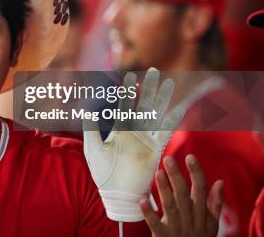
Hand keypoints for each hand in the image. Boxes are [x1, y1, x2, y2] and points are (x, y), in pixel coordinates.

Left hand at [83, 68, 184, 221]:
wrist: (117, 195)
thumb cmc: (103, 173)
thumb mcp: (93, 147)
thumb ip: (91, 127)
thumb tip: (86, 107)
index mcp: (119, 129)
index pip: (124, 105)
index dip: (127, 91)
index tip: (129, 76)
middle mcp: (134, 131)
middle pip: (143, 104)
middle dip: (149, 88)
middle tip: (153, 71)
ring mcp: (146, 139)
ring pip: (156, 114)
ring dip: (163, 99)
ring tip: (169, 83)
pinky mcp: (155, 150)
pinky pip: (165, 132)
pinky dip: (173, 120)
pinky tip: (179, 108)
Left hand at [141, 155, 223, 236]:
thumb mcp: (212, 224)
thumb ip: (215, 203)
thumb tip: (220, 182)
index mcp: (201, 214)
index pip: (200, 190)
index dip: (196, 173)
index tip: (190, 157)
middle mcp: (190, 219)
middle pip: (184, 195)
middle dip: (177, 176)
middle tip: (168, 159)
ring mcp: (176, 228)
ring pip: (171, 206)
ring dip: (164, 189)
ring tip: (158, 173)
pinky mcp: (163, 236)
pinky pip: (155, 224)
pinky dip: (149, 213)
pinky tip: (142, 200)